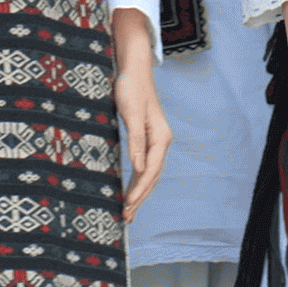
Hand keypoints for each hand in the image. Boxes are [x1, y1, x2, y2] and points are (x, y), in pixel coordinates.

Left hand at [111, 15, 169, 218]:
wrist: (134, 69)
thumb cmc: (131, 88)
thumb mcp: (130, 112)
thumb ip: (135, 140)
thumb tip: (137, 167)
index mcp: (160, 137)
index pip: (150, 170)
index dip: (139, 189)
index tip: (126, 204)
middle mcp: (161, 142)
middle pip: (151, 176)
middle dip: (139, 197)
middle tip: (126, 217)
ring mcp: (154, 141)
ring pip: (148, 173)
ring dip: (139, 192)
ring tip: (127, 211)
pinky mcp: (146, 138)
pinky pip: (143, 165)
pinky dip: (136, 180)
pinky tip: (129, 190)